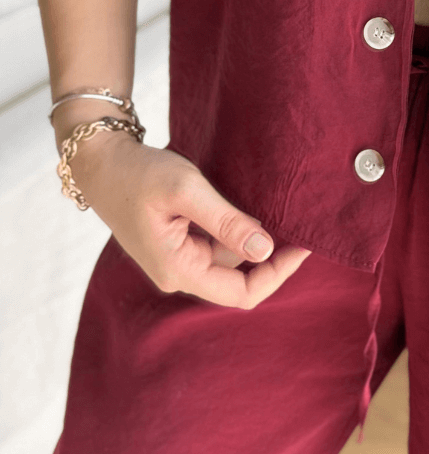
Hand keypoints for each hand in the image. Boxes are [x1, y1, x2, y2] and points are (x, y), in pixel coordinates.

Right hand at [70, 131, 312, 308]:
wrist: (99, 161)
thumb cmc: (137, 172)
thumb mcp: (186, 190)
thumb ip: (226, 221)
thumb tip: (265, 249)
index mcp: (178, 269)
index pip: (242, 293)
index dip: (277, 274)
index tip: (304, 245)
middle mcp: (178, 273)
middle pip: (239, 278)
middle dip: (270, 254)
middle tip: (298, 220)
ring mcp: (176, 259)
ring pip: (229, 258)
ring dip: (251, 237)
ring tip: (275, 205)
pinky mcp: (176, 243)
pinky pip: (216, 243)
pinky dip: (234, 228)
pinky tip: (246, 205)